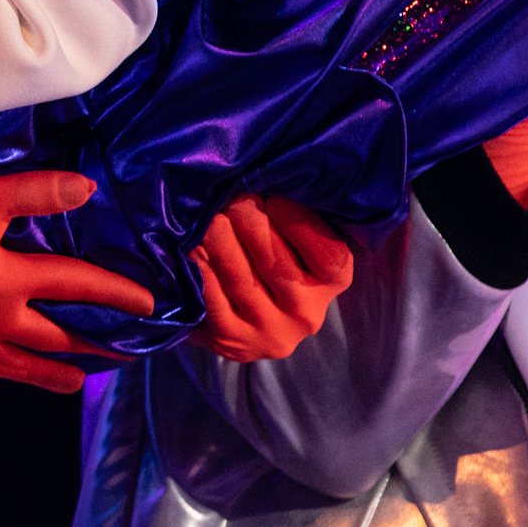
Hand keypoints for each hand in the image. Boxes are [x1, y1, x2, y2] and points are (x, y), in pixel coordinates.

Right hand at [0, 169, 155, 392]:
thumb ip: (33, 193)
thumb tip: (87, 192)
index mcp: (6, 284)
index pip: (75, 286)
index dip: (116, 293)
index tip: (150, 305)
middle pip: (52, 341)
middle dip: (93, 348)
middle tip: (124, 356)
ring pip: (12, 369)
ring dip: (48, 376)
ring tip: (75, 382)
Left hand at [191, 195, 355, 362]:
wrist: (246, 315)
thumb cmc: (275, 256)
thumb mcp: (297, 238)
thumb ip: (292, 216)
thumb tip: (265, 184)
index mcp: (334, 281)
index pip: (327, 254)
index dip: (298, 224)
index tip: (272, 200)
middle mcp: (308, 314)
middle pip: (277, 263)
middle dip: (249, 225)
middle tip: (232, 203)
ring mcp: (272, 332)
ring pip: (242, 280)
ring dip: (220, 243)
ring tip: (210, 219)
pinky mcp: (236, 342)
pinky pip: (215, 299)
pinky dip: (202, 269)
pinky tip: (193, 248)